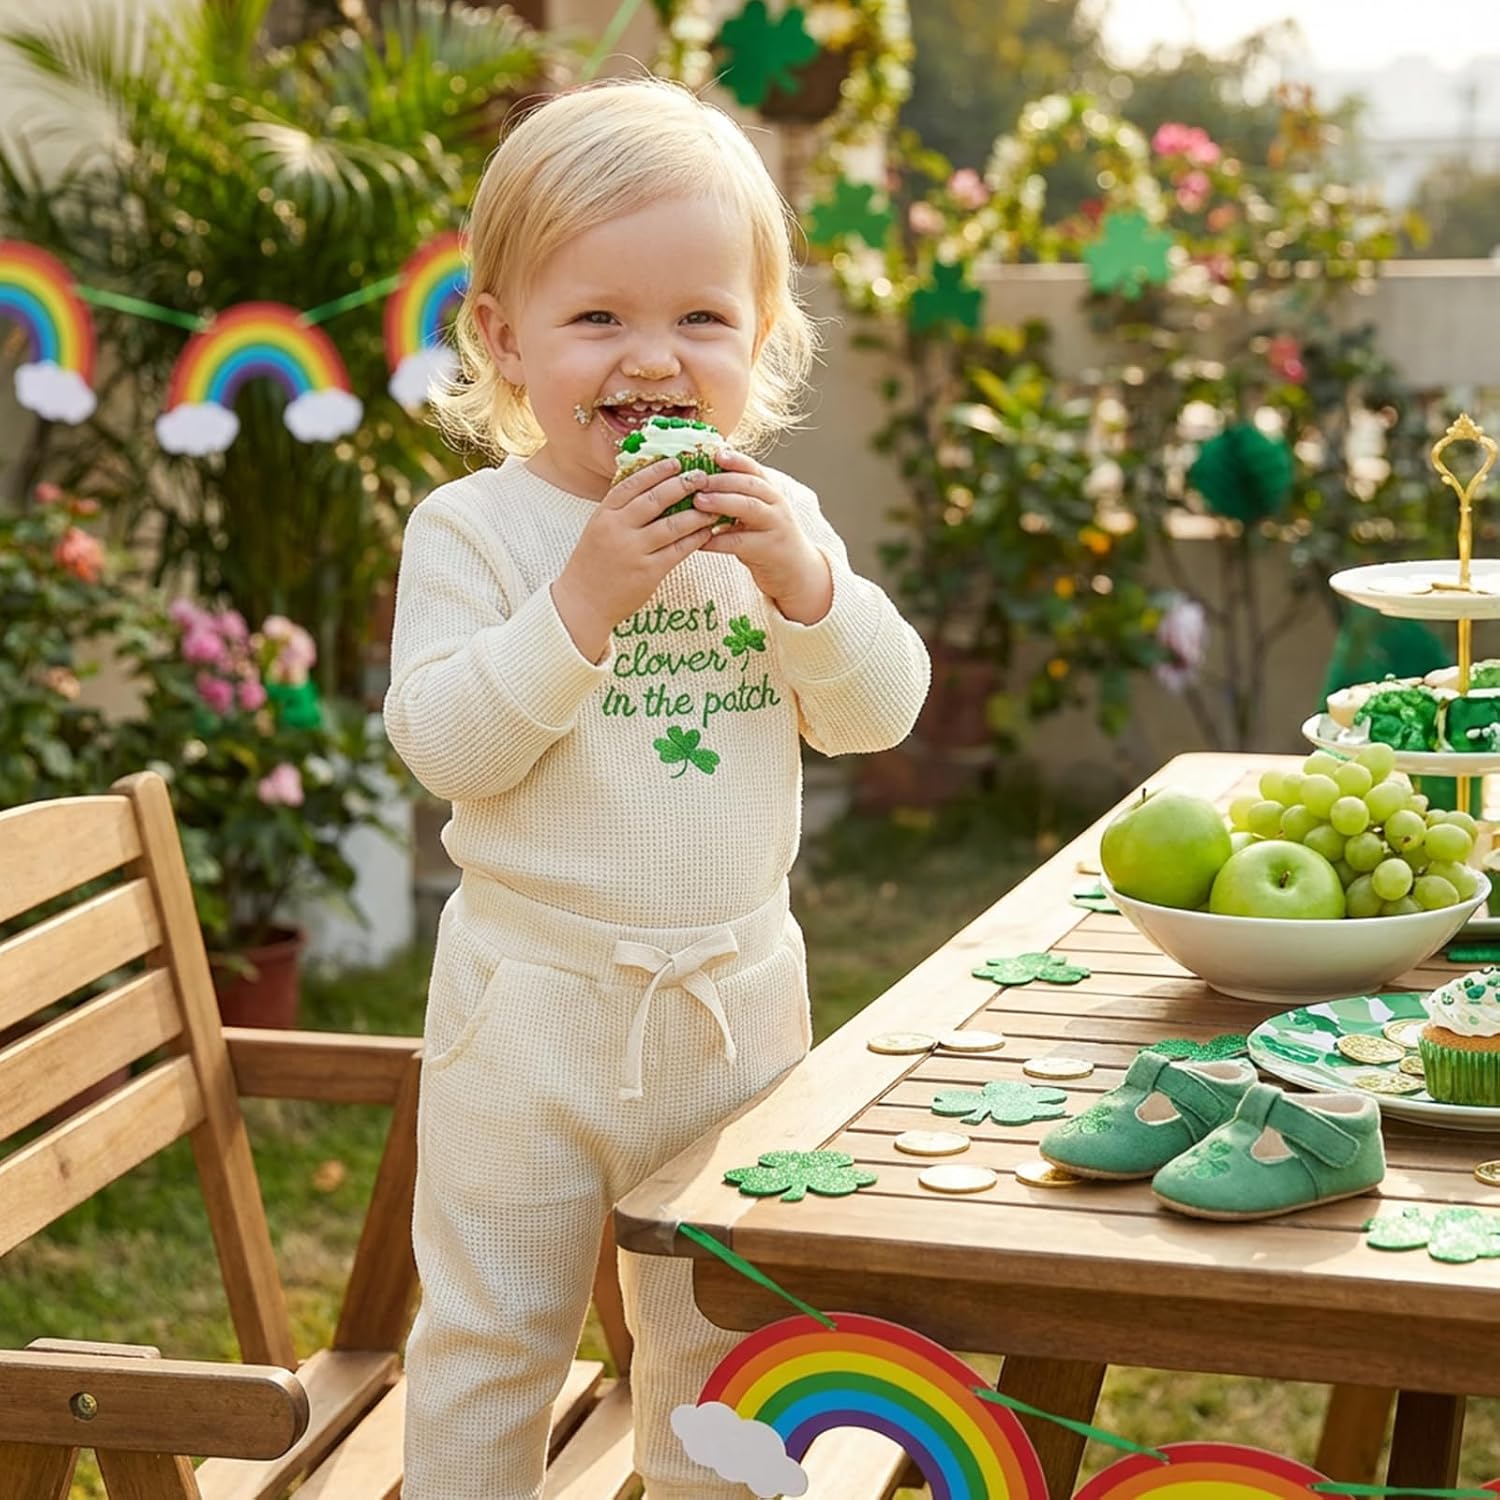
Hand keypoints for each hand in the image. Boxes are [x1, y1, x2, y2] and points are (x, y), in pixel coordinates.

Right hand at [552, 458, 719, 661]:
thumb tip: (651, 487)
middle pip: (655, 499)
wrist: (583, 603)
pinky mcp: (648, 572)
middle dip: (682, 485)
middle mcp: (618, 529)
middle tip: (702, 477)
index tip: (677, 462)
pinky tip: (707, 531)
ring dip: (696, 513)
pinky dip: (695, 539)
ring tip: (713, 504)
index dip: (657, 470)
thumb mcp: (598, 529)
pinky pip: (678, 550)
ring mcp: (634, 551)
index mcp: (604, 514)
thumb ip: (621, 510)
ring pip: (672, 524)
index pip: (633, 484)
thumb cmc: (593, 564)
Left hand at [695, 450, 831, 624]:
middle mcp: (776, 505)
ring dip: (722, 502)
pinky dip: (718, 541)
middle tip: (697, 481)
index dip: (735, 460)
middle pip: (750, 485)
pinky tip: (700, 541)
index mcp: (771, 492)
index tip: (714, 454)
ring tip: (698, 502)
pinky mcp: (769, 550)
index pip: (754, 470)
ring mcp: (775, 527)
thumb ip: (738, 497)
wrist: (796, 571)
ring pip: (749, 508)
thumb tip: (702, 478)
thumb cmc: (767, 538)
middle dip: (722, 480)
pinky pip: (740, 542)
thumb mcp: (758, 513)